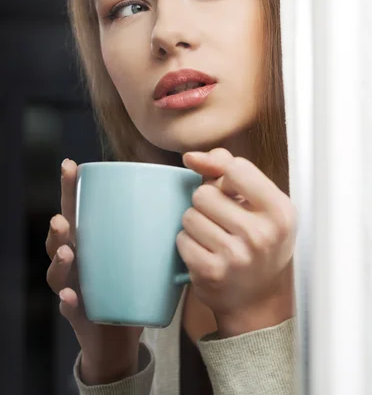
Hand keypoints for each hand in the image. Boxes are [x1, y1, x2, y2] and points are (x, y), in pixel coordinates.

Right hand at [45, 159, 142, 384]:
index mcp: (91, 238)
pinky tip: (70, 297)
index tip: (70, 165)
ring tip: (69, 252)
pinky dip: (68, 302)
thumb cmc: (133, 281)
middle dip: (59, 226)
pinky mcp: (78, 313)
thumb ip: (159, 224)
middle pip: (61, 237)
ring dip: (60, 260)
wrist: (121, 330)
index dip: (71, 188)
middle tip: (64, 218)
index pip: (78, 208)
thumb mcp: (143, 251)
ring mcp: (73, 285)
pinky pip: (68, 307)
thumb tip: (189, 188)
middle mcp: (77, 258)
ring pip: (58, 270)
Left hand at [177, 148, 296, 336]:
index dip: (226, 177)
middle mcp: (261, 234)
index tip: (234, 193)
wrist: (259, 301)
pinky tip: (206, 252)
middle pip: (205, 192)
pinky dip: (189, 243)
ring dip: (196, 223)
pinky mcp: (211, 272)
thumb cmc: (258, 241)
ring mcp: (236, 255)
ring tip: (215, 236)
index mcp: (280, 211)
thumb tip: (191, 156)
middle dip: (207, 203)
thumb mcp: (261, 203)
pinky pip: (182, 238)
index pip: (236, 169)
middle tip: (223, 220)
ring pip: (190, 215)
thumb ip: (229, 169)